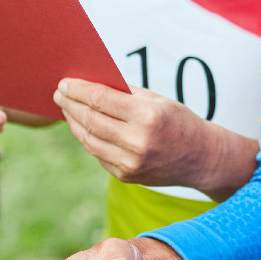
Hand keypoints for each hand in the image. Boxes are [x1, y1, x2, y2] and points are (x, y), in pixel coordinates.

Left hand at [56, 76, 257, 199]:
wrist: (201, 157)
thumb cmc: (178, 121)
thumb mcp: (157, 100)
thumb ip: (125, 94)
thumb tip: (90, 85)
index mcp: (147, 116)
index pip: (101, 99)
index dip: (79, 90)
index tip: (65, 83)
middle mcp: (137, 142)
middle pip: (90, 120)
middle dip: (70, 105)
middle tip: (59, 94)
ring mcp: (130, 163)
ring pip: (88, 140)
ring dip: (73, 122)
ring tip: (66, 109)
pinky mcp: (125, 176)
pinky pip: (98, 154)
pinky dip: (87, 138)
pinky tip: (82, 126)